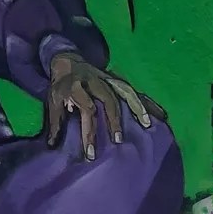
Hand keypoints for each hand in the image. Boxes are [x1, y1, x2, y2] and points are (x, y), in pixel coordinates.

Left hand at [45, 53, 165, 160]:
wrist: (67, 60)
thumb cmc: (60, 86)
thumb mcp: (52, 101)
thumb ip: (55, 122)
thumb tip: (51, 146)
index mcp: (76, 87)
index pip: (85, 109)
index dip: (88, 131)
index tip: (91, 153)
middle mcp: (94, 81)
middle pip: (108, 99)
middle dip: (114, 119)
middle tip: (118, 140)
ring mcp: (107, 79)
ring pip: (125, 90)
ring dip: (137, 107)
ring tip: (146, 124)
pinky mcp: (116, 80)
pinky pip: (134, 90)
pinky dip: (147, 101)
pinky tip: (161, 113)